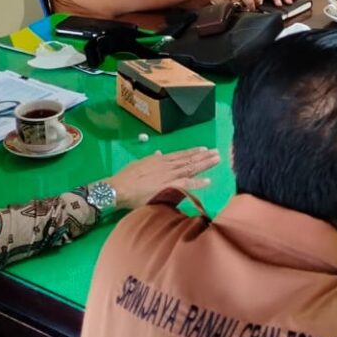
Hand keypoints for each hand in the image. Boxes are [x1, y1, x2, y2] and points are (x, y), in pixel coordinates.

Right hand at [105, 147, 219, 209]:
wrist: (119, 187)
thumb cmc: (126, 178)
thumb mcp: (139, 163)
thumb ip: (151, 159)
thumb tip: (159, 154)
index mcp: (160, 160)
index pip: (181, 155)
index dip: (193, 152)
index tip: (204, 149)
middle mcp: (167, 165)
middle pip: (189, 160)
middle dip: (204, 156)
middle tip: (217, 152)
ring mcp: (169, 175)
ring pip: (191, 168)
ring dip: (205, 164)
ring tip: (217, 160)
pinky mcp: (168, 186)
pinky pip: (186, 184)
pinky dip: (198, 182)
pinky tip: (208, 181)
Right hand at [194, 0, 259, 8]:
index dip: (258, 0)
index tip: (257, 4)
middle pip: (250, 1)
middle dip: (252, 7)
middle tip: (251, 10)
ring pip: (241, 6)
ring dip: (241, 9)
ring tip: (240, 8)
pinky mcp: (224, 1)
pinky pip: (231, 7)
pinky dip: (233, 9)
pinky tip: (231, 7)